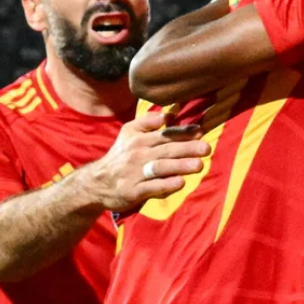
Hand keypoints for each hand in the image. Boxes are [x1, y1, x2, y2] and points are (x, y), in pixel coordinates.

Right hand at [82, 111, 208, 210]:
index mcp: (138, 139)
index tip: (200, 131)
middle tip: (206, 148)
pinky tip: (180, 183)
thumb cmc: (121, 155)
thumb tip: (170, 113)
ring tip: (198, 165)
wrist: (97, 182)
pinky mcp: (133, 191)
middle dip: (187, 148)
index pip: (164, 134)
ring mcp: (135, 173)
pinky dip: (166, 185)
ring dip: (180, 166)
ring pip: (160, 167)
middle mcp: (137, 154)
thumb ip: (148, 122)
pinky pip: (152, 187)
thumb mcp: (129, 133)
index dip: (182, 132)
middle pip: (165, 150)